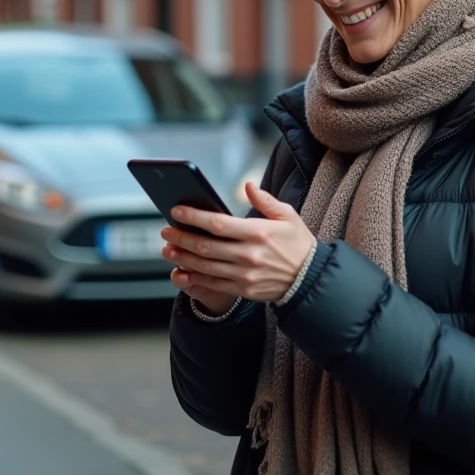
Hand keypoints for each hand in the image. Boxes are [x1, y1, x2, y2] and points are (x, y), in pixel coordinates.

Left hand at [162, 182, 315, 304]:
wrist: (309, 278)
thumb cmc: (298, 243)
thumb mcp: (288, 215)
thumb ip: (265, 200)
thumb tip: (247, 186)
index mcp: (257, 232)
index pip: (218, 223)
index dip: (194, 217)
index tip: (176, 211)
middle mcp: (248, 254)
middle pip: (206, 245)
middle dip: (181, 237)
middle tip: (165, 231)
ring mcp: (244, 274)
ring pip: (205, 265)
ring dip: (183, 257)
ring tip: (167, 250)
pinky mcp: (243, 288)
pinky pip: (213, 283)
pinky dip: (194, 278)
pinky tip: (181, 271)